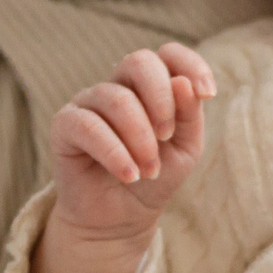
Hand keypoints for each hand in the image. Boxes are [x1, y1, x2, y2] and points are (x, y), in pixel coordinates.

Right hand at [35, 47, 214, 272]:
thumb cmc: (155, 177)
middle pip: (139, 62)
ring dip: (141, 138)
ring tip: (149, 171)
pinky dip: (114, 152)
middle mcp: (118, 86)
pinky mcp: (64, 125)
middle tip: (167, 137)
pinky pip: (88, 125)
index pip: (169, 53)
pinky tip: (129, 175)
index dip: (191, 64)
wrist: (120, 218)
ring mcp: (89, 102)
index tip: (208, 94)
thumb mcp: (185, 149)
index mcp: (151, 86)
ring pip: (117, 99)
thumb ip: (189, 115)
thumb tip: (183, 83)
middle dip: (161, 99)